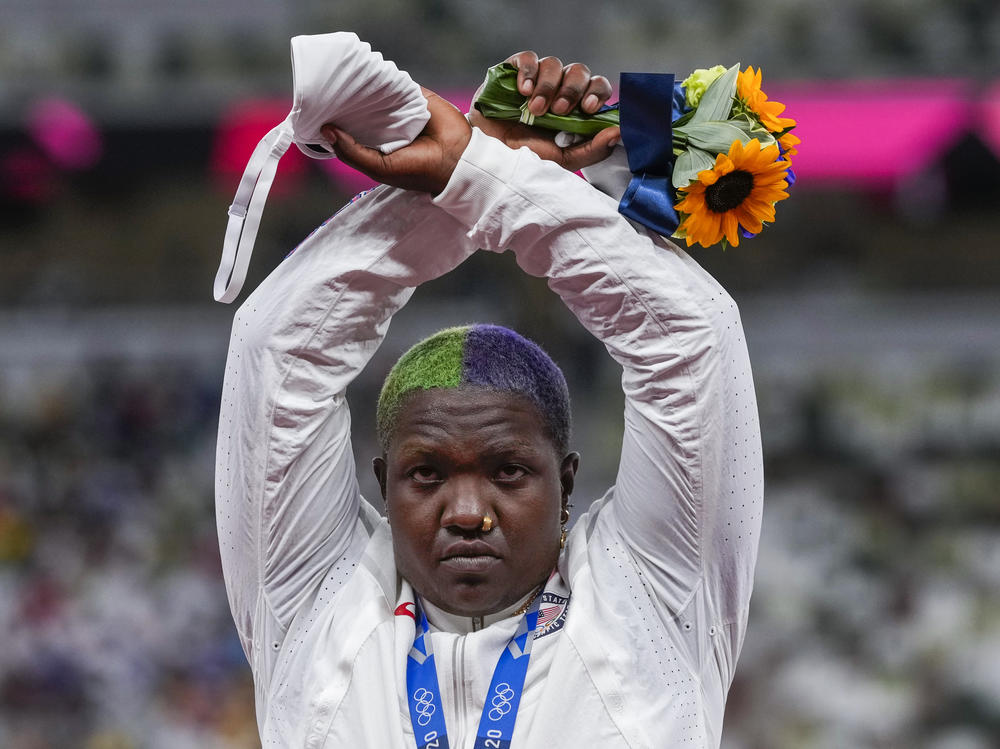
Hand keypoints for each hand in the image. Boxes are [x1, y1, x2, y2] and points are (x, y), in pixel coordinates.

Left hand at [321, 88, 471, 194]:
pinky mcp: (415, 96)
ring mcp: (400, 110)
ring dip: (362, 88)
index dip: (334, 121)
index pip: (350, 129)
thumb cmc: (417, 170)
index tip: (317, 110)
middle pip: (359, 109)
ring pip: (375, 94)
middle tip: (325, 91)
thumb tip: (327, 129)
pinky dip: (383, 79)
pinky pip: (395, 84)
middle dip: (344, 102)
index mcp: (375, 145)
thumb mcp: (379, 167)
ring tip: (341, 80)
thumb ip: (352, 152)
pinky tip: (366, 75)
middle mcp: (386, 126)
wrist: (456, 160)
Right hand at [469, 51, 620, 171]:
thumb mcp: (561, 161)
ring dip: (547, 87)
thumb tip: (618, 133)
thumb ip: (591, 150)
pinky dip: (528, 72)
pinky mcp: (513, 70)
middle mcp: (557, 89)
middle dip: (571, 90)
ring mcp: (535, 78)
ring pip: (554, 64)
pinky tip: (523, 92)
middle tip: (559, 111)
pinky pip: (528, 58)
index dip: (596, 92)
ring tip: (535, 110)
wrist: (487, 156)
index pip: (596, 87)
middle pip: (578, 71)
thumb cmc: (524, 158)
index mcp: (574, 107)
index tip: (588, 109)